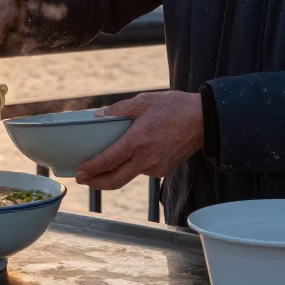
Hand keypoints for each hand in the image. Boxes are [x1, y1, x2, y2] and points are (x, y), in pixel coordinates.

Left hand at [75, 91, 203, 189]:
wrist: (205, 120)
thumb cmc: (175, 107)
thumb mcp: (145, 100)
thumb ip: (120, 108)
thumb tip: (99, 114)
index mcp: (138, 141)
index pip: (108, 161)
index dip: (91, 169)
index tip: (79, 173)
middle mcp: (146, 159)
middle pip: (115, 180)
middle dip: (96, 183)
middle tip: (82, 180)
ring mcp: (157, 167)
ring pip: (130, 175)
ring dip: (115, 173)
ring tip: (104, 164)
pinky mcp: (165, 170)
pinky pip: (144, 171)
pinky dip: (134, 166)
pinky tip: (131, 156)